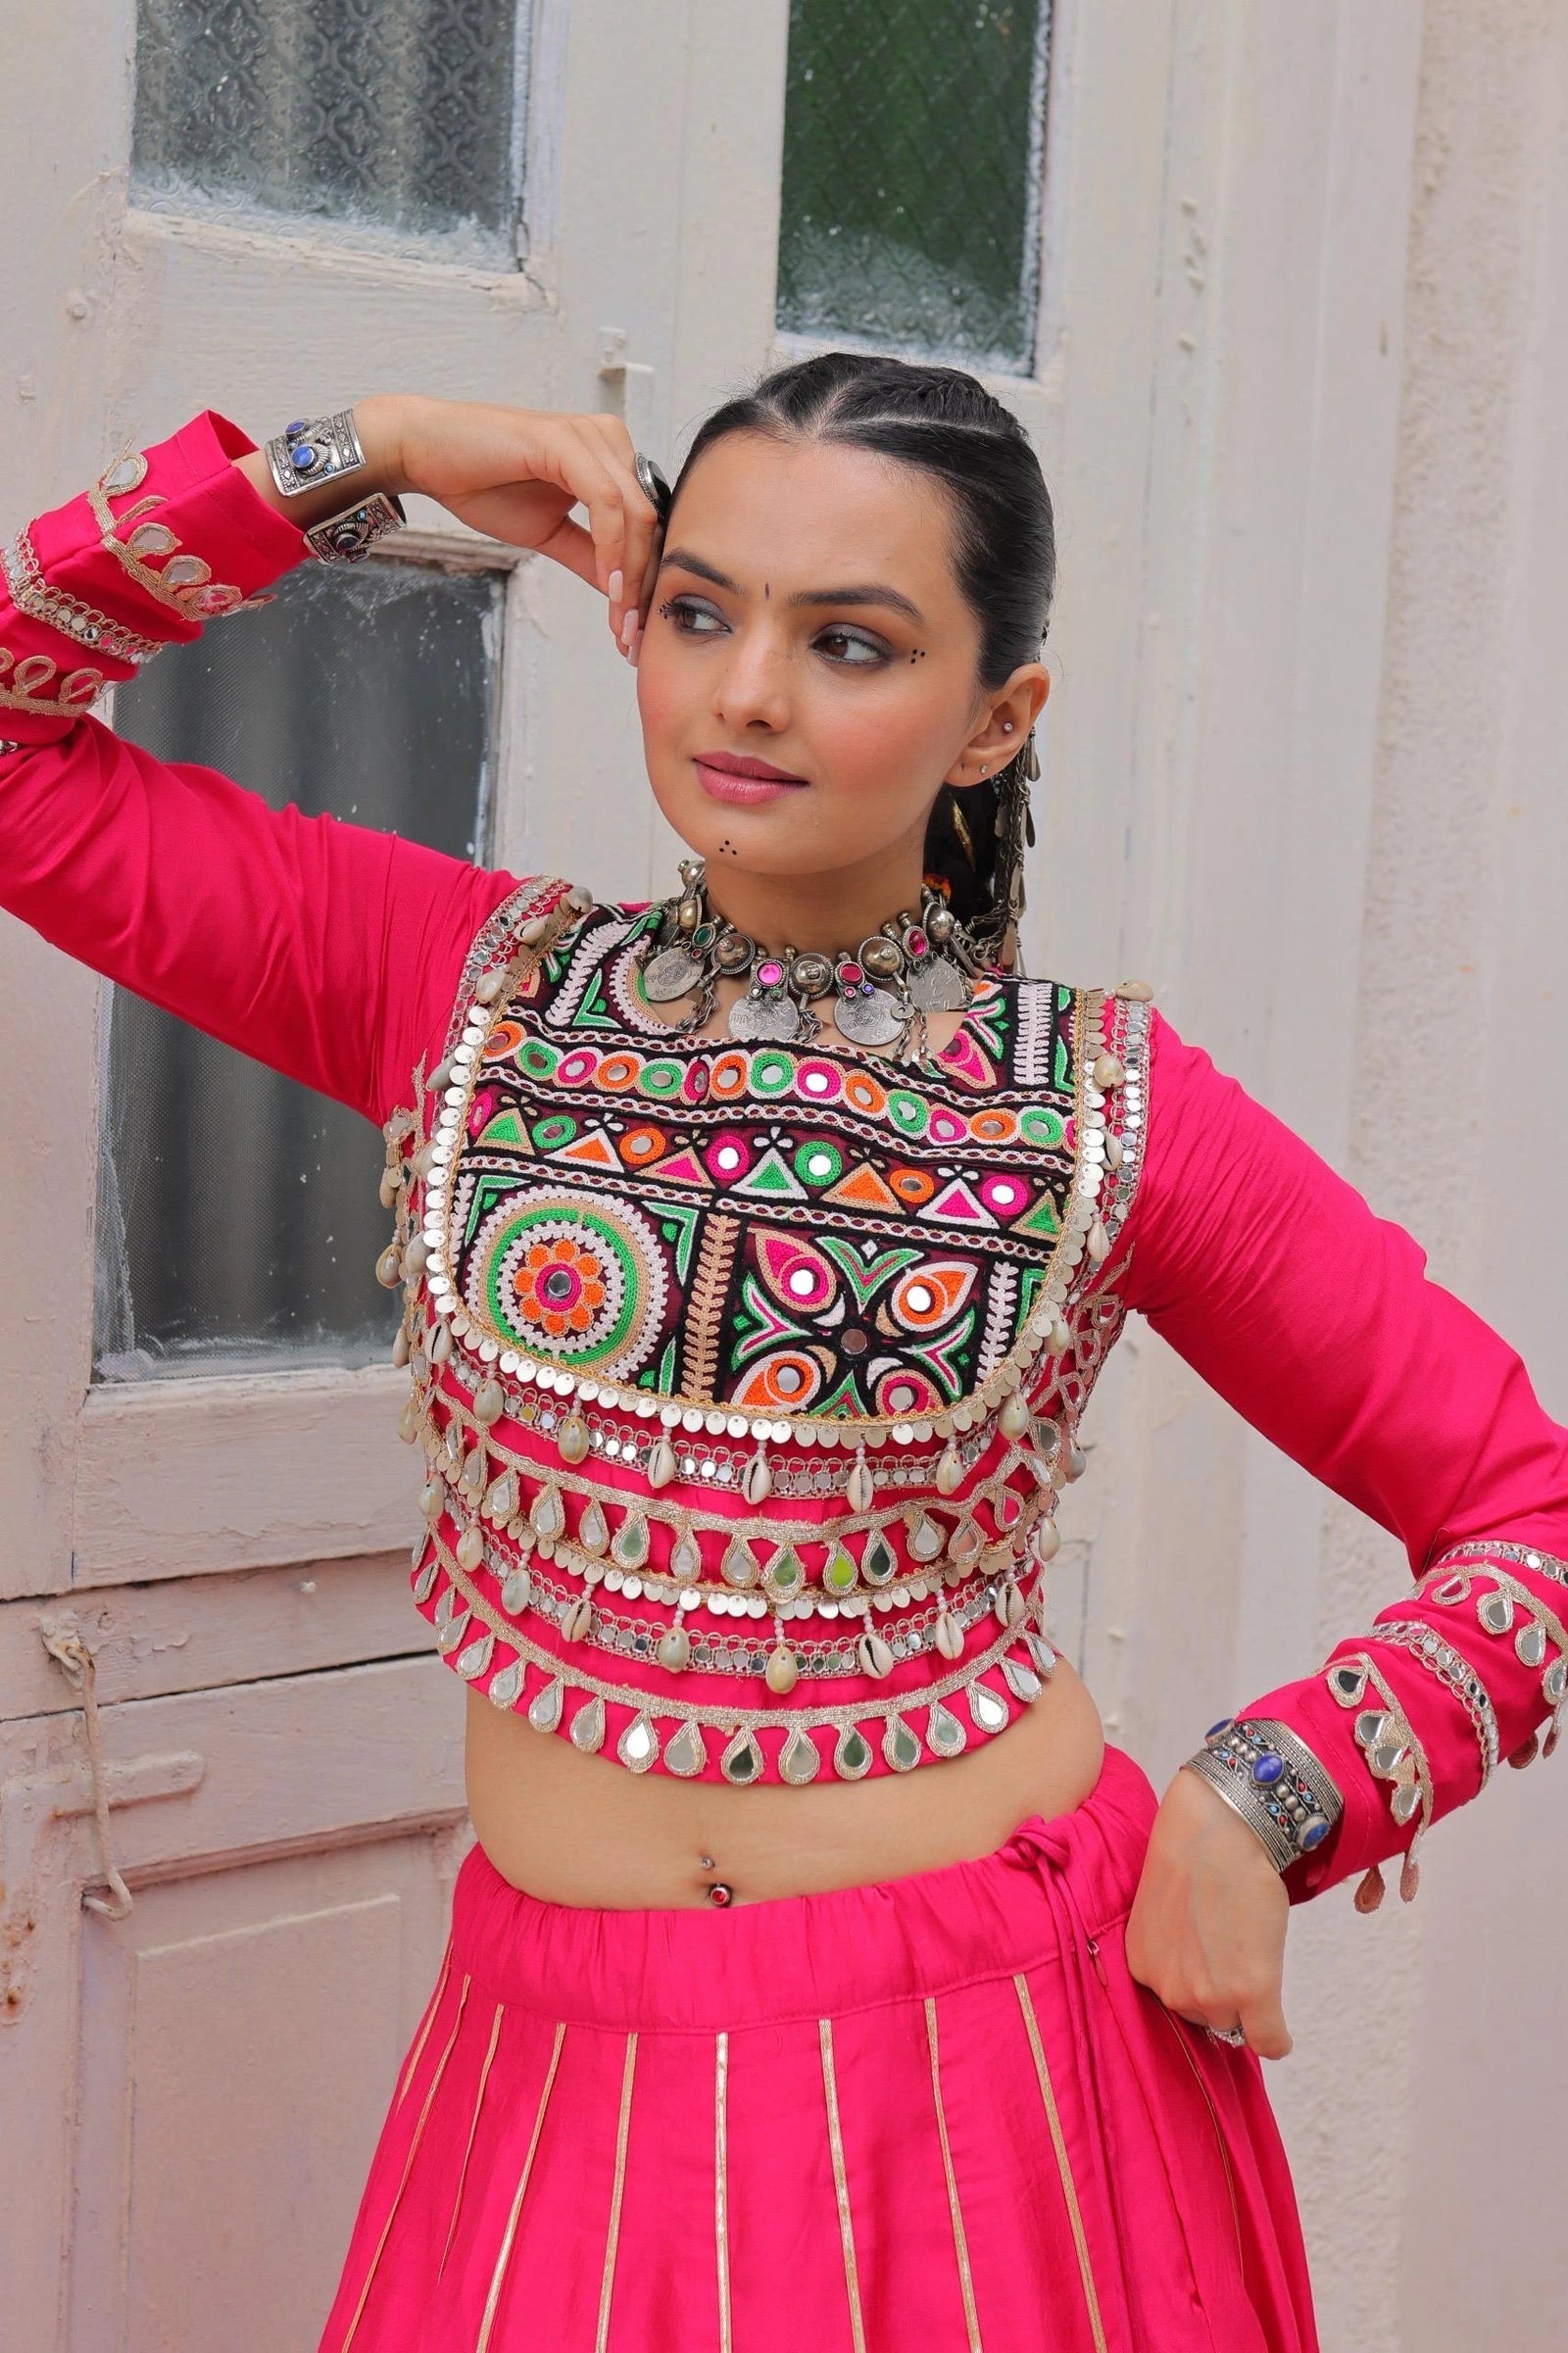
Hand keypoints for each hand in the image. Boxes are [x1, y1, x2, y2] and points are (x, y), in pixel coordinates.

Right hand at [392, 396, 663, 660]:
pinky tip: (607, 585)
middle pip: (650, 522)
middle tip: (633, 636)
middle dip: (644, 585)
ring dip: (631, 575)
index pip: (647, 522)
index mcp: (609, 456)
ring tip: (621, 621)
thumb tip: (622, 593)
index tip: (636, 630)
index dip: (647, 578)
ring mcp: (589, 436)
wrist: (426, 454)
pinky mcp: (565, 441)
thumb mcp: (548, 532)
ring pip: (636, 515)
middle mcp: (608, 439)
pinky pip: (606, 503)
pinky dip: (612, 548)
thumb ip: (588, 555)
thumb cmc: (481, 484)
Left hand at [1124, 1764, 1292, 2057]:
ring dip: (1248, 2004)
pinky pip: (1268, 2041)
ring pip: (1236, 2023)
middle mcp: (1169, 1989)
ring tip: (1255, 1956)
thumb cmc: (1196, 1854)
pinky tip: (1281, 2032)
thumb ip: (1173, 1950)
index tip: (1213, 1974)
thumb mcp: (1166, 1912)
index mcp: (1142, 1966)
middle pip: (1205, 2016)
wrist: (1221, 1827)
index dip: (1199, 1986)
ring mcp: (1209, 1995)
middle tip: (1237, 1953)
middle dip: (1221, 1993)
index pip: (1176, 2002)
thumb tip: (1198, 1972)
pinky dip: (1277, 2038)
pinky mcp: (1251, 1992)